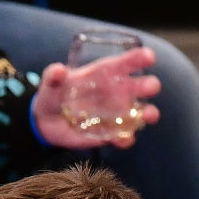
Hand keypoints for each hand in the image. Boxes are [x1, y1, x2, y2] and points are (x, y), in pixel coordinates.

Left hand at [32, 52, 161, 150]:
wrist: (47, 122)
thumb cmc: (53, 94)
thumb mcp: (51, 82)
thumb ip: (54, 75)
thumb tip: (58, 71)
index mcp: (106, 73)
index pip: (127, 63)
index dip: (139, 58)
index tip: (149, 57)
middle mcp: (117, 92)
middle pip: (141, 86)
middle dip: (149, 85)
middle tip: (151, 87)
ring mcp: (116, 114)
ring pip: (140, 113)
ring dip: (148, 114)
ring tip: (150, 115)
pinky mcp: (110, 134)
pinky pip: (124, 137)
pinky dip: (126, 139)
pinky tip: (124, 140)